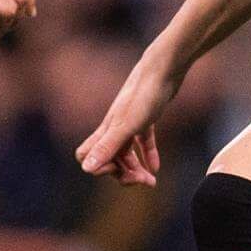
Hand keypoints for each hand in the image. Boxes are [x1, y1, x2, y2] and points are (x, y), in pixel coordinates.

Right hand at [75, 52, 179, 186]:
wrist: (164, 68)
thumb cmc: (145, 95)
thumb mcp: (127, 126)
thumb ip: (107, 147)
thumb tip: (86, 168)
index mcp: (106, 130)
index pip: (89, 156)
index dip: (102, 169)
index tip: (120, 171)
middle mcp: (114, 127)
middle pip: (110, 159)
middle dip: (123, 174)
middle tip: (144, 182)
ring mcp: (130, 121)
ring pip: (126, 152)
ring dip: (135, 169)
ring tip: (151, 181)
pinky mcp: (146, 116)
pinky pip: (142, 141)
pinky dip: (147, 155)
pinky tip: (156, 167)